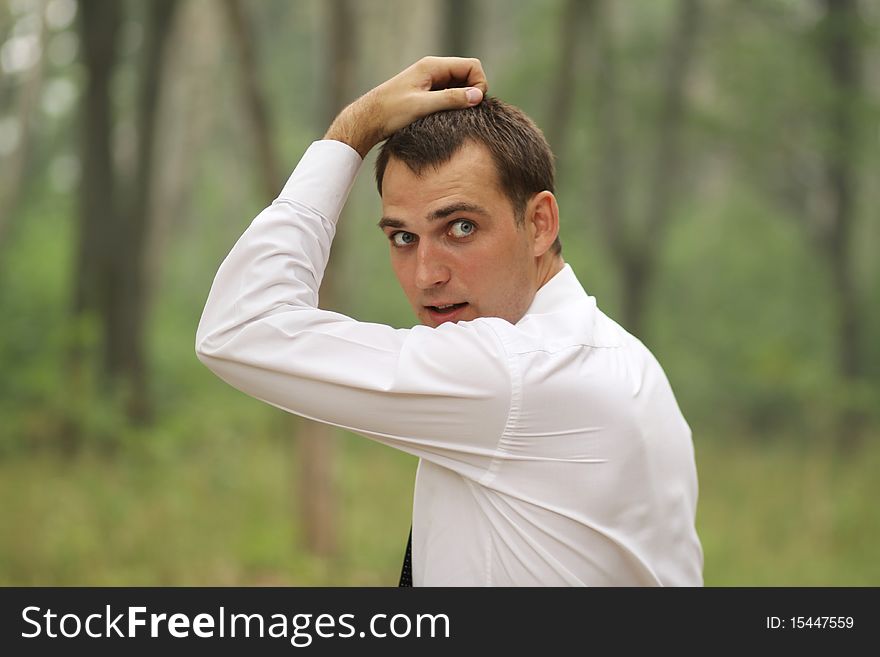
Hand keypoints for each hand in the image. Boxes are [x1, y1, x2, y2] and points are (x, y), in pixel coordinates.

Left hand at [324, 56, 487, 157]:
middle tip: (467, 113)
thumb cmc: (391, 112)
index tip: (474, 105)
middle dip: (473, 91)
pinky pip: (449, 93)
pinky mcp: (427, 92)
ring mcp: (430, 80)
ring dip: (463, 99)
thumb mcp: (423, 106)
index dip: (479, 84)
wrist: (368, 119)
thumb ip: (451, 99)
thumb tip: (478, 96)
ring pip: (460, 84)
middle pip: (468, 73)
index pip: (472, 65)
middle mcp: (433, 69)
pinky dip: (454, 103)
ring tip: (456, 117)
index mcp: (432, 66)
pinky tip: (447, 118)